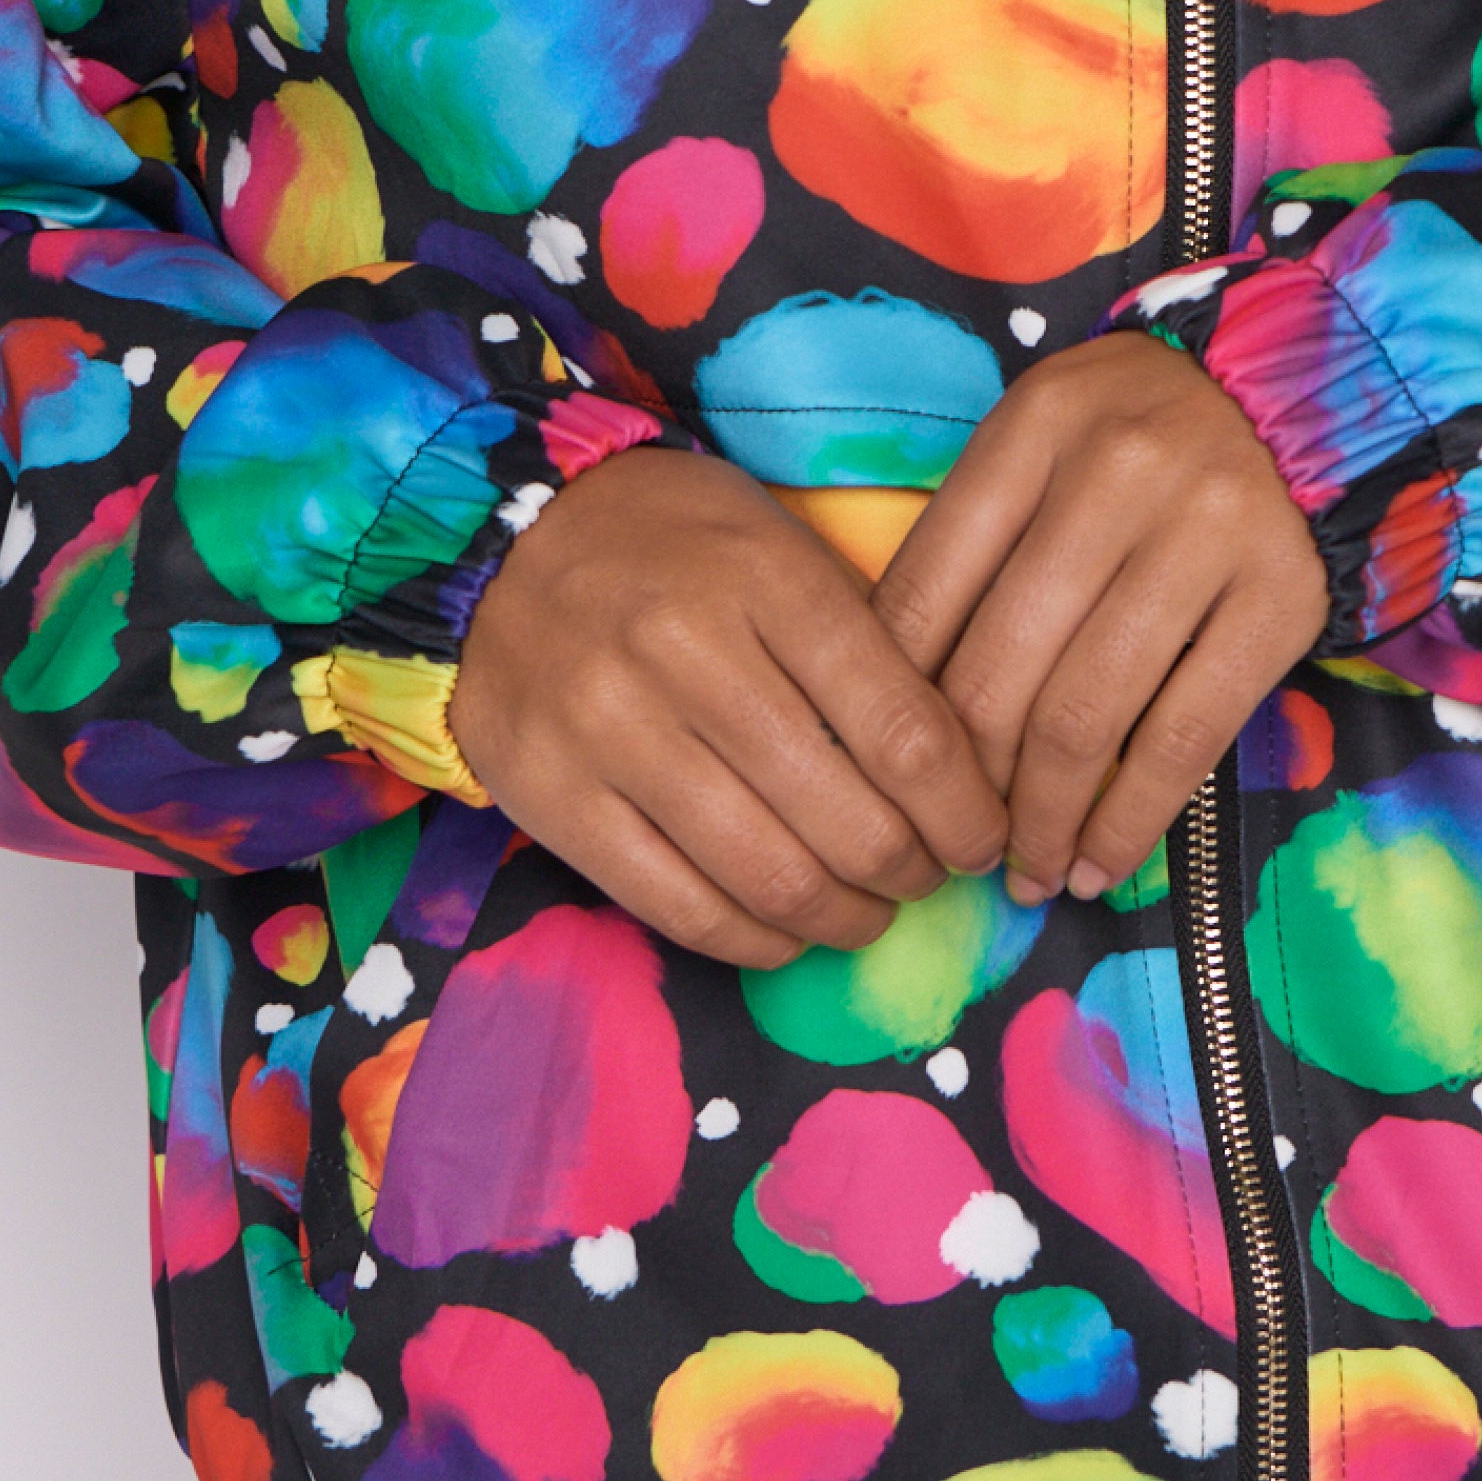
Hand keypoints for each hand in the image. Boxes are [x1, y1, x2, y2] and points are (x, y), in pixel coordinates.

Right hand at [450, 447, 1009, 970]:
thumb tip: (957, 772)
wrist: (500, 538)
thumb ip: (862, 642)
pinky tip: (786, 933)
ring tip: (865, 914)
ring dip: (843, 920)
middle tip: (927, 878)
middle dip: (913, 874)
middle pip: (847, 819)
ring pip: (768, 877)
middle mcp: (686, 653)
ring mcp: (610, 730)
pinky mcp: (553, 795)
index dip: (963, 810)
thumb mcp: (778, 545)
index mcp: (766, 579)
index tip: (982, 836)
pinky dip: (754, 942)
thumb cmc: (672, 546)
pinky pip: (679, 907)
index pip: (903, 730)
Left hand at [871, 333, 1329, 905]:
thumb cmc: (1138, 436)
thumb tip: (895, 698)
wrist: (1302, 400)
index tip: (886, 774)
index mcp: (1034, 428)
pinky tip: (1097, 866)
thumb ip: (973, 540)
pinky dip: (1129, 822)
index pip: (925, 591)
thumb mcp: (1044, 443)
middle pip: (998, 667)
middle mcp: (1114, 473)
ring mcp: (1205, 535)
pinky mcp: (1280, 600)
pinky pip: (1182, 739)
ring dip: (1043, 822)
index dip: (894, 705)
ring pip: (1084, 716)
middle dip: (963, 784)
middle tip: (953, 845)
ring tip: (1024, 873)